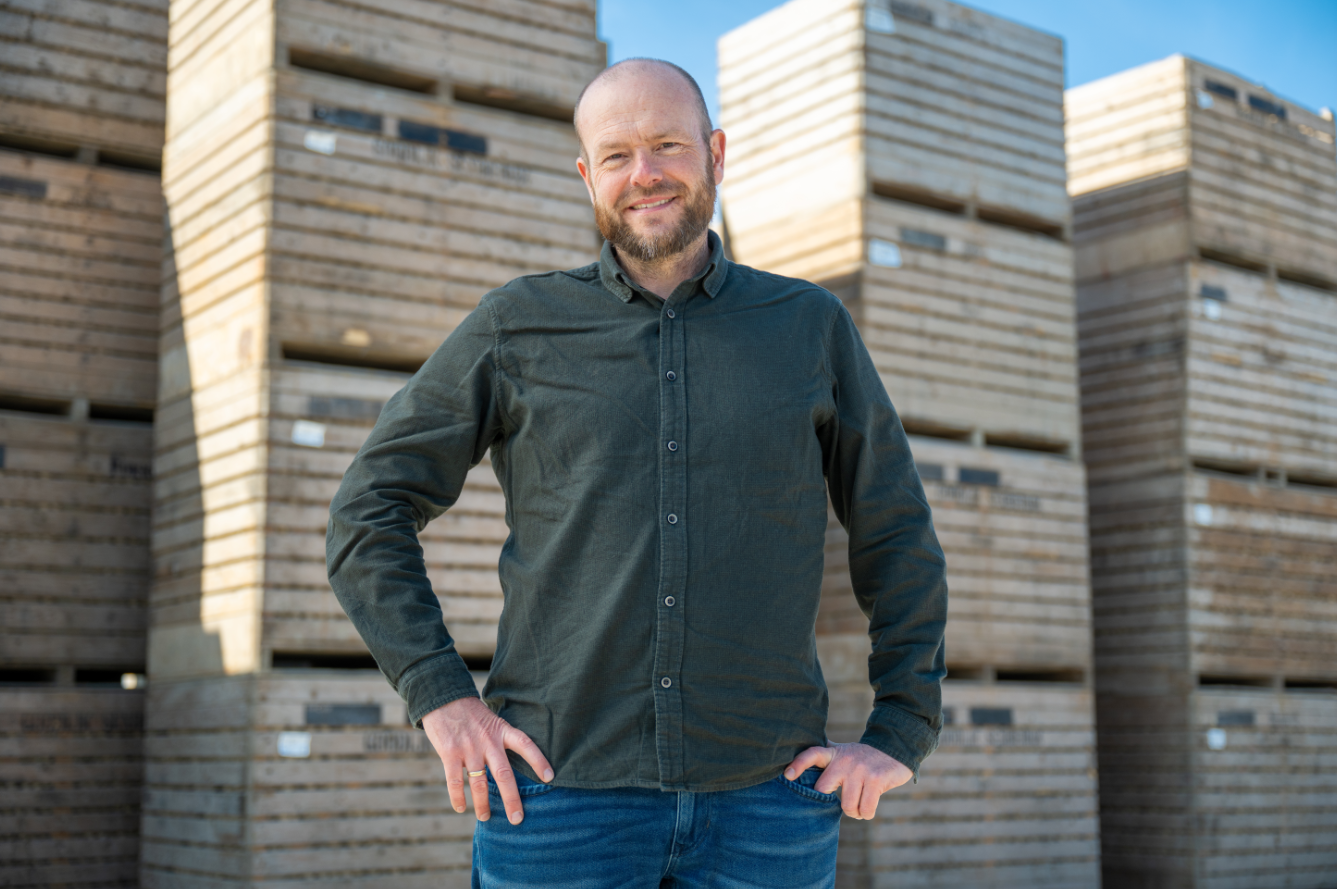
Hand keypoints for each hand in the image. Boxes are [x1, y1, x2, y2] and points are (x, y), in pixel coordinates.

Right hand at [421, 696, 552, 824]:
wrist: (443, 699)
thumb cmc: (470, 714)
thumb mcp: (491, 721)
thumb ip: (499, 741)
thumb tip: (507, 769)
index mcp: (501, 731)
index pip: (526, 744)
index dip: (538, 760)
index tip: (550, 777)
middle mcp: (487, 741)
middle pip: (504, 774)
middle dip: (511, 799)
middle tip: (517, 819)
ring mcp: (468, 748)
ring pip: (480, 783)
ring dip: (482, 804)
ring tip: (486, 817)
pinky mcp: (449, 753)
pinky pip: (455, 781)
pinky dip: (458, 798)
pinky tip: (461, 808)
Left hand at [785, 742, 911, 819]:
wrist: (894, 749)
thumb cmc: (863, 757)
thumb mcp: (842, 752)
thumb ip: (825, 757)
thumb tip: (798, 767)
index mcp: (833, 754)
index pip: (811, 754)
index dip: (798, 764)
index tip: (787, 775)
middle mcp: (844, 760)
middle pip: (823, 790)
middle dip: (830, 804)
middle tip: (841, 803)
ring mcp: (860, 770)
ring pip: (847, 806)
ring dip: (854, 812)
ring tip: (858, 807)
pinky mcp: (876, 780)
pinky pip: (865, 809)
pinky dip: (866, 814)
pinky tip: (867, 809)